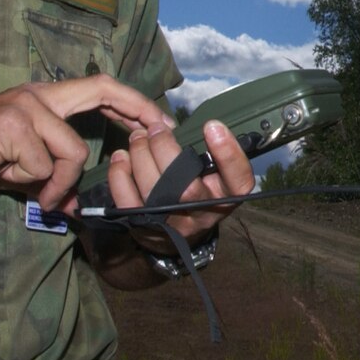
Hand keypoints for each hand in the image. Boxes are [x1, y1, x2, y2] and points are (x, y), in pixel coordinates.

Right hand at [0, 76, 172, 212]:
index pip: (99, 87)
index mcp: (45, 98)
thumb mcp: (20, 164)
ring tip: (26, 187)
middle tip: (158, 130)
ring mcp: (27, 107)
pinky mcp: (14, 126)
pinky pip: (43, 167)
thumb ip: (51, 176)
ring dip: (56, 182)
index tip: (158, 118)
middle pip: (101, 89)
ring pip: (72, 152)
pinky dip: (29, 182)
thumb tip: (77, 206)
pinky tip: (1, 174)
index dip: (131, 100)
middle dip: (136, 109)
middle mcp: (40, 95)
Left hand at [98, 118, 256, 245]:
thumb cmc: (200, 191)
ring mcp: (171, 224)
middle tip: (156, 128)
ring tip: (138, 137)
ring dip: (141, 157)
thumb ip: (213, 153)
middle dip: (166, 151)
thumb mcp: (217, 175)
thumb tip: (200, 126)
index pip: (238, 179)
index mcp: (226, 197)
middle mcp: (201, 214)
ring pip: (154, 193)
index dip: (228, 154)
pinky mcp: (143, 227)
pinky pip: (127, 202)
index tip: (211, 125)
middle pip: (186, 189)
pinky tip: (122, 157)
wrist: (178, 233)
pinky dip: (120, 176)